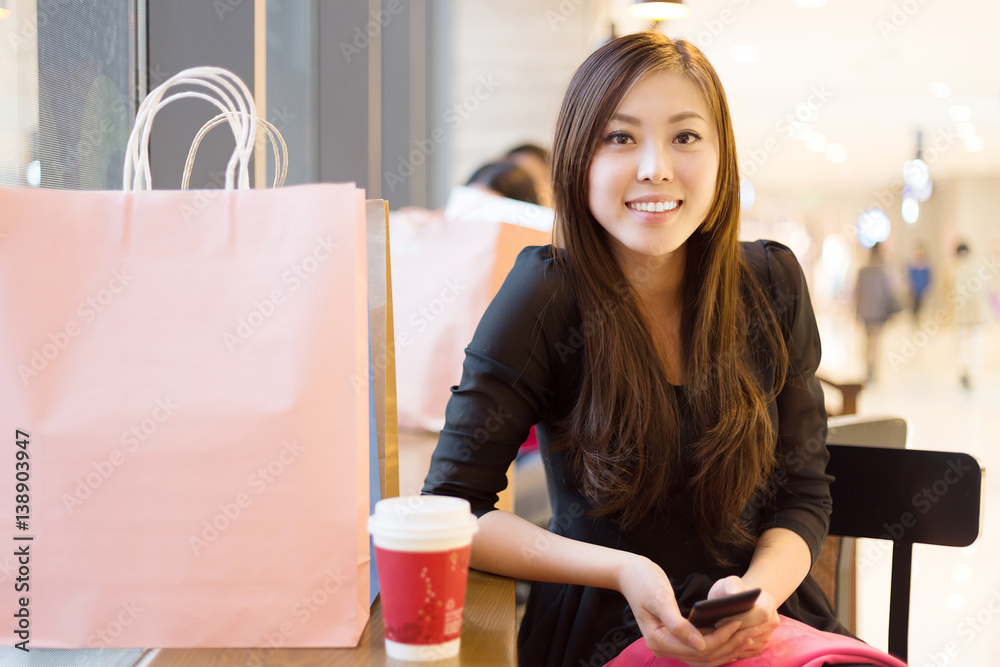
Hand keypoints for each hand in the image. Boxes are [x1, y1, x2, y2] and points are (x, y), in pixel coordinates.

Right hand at [615, 556, 748, 666]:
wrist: (630, 574)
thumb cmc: (644, 582)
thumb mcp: (660, 599)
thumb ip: (678, 625)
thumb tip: (700, 644)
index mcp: (658, 641)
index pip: (697, 648)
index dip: (720, 638)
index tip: (737, 622)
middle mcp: (663, 648)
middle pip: (703, 657)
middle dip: (727, 645)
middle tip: (747, 629)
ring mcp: (669, 646)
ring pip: (704, 657)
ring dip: (725, 648)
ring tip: (744, 633)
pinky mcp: (675, 640)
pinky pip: (699, 650)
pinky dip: (717, 645)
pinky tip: (731, 635)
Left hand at [705, 575, 779, 660]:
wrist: (736, 603)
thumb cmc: (731, 591)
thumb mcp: (728, 583)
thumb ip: (731, 584)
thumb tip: (734, 592)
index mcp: (768, 603)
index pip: (761, 614)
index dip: (740, 619)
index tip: (719, 620)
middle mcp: (773, 621)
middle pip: (754, 631)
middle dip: (732, 632)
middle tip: (711, 631)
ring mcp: (768, 635)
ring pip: (750, 644)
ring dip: (730, 642)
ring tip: (712, 636)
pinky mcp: (760, 647)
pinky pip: (746, 652)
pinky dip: (732, 649)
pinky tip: (719, 643)